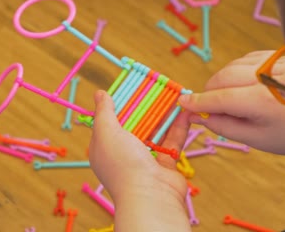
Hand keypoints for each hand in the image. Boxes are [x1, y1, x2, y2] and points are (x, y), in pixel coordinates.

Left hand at [89, 90, 191, 231]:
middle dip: (145, 106)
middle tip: (155, 87)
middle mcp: (123, 153)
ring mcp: (145, 159)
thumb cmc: (123, 165)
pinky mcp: (165, 164)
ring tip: (173, 95)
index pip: (108, 122)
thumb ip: (104, 112)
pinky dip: (178, 126)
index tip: (130, 88)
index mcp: (104, 147)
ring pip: (155, 131)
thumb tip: (100, 94)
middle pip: (134, 124)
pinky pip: (171, 141)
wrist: (151, 197)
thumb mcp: (106, 132)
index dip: (118, 104)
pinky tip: (185, 110)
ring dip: (164, 114)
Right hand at [179, 51, 284, 156]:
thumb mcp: (256, 139)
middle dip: (209, 92)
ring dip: (222, 81)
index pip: (219, 98)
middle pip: (222, 77)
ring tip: (228, 98)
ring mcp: (274, 63)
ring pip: (232, 66)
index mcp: (262, 101)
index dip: (197, 102)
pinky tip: (241, 83)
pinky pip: (246, 59)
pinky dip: (236, 70)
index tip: (182, 103)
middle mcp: (267, 77)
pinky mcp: (278, 56)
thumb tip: (199, 116)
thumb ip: (224, 127)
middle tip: (208, 108)